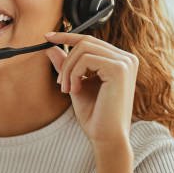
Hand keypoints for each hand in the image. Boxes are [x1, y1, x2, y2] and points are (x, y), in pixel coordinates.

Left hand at [44, 31, 138, 146]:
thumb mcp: (75, 84)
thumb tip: (50, 47)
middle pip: (85, 42)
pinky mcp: (120, 68)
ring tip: (67, 89)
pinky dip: (74, 74)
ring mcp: (125, 62)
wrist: (106, 136)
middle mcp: (126, 58)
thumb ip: (66, 65)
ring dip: (68, 69)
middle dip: (66, 61)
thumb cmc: (94, 114)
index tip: (47, 37)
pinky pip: (86, 59)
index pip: (90, 40)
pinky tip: (76, 90)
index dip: (67, 36)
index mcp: (119, 60)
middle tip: (60, 83)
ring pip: (83, 49)